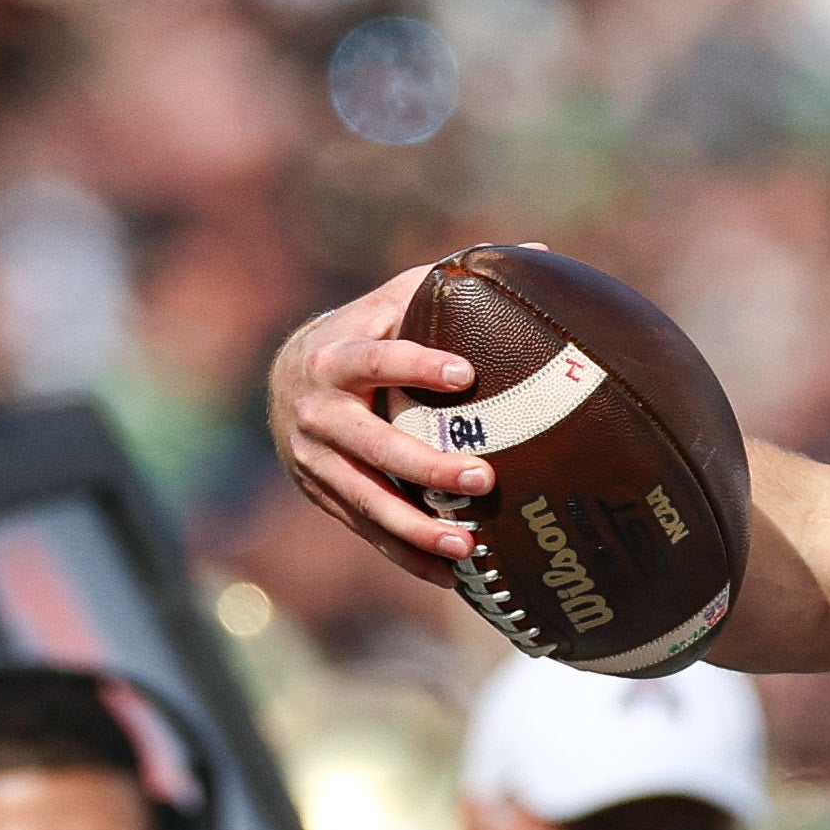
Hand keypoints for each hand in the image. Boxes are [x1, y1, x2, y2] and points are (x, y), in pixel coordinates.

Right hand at [270, 265, 495, 589]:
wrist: (288, 381)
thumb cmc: (365, 333)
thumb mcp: (394, 300)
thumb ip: (451, 283)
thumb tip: (541, 252)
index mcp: (336, 356)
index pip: (375, 360)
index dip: (415, 365)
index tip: (464, 374)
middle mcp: (319, 412)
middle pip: (373, 445)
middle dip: (426, 464)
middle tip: (483, 477)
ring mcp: (317, 461)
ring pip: (367, 500)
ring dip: (417, 528)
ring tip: (469, 547)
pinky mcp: (325, 496)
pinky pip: (369, 532)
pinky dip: (409, 556)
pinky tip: (453, 577)